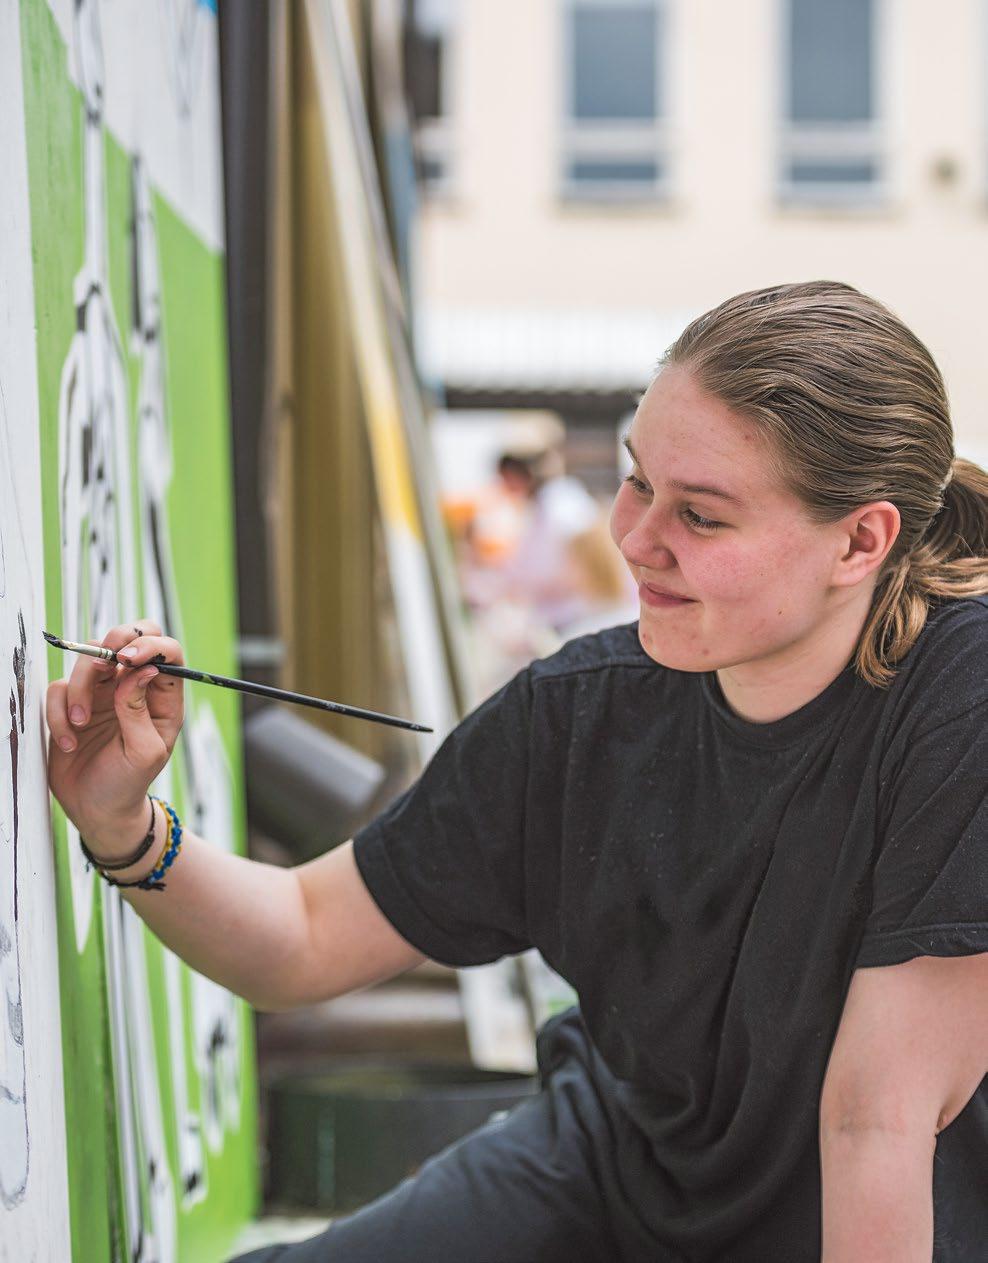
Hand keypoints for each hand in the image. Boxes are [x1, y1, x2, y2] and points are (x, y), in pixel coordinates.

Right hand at [46, 620, 184, 857]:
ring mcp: (102, 692)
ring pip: (88, 660)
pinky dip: (59, 714)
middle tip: (105, 664)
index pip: (167, 652)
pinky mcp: (71, 703)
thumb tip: (140, 671)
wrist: (96, 810)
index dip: (151, 645)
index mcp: (162, 696)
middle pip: (128, 638)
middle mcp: (133, 687)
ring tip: (81, 726)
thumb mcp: (145, 753)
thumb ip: (140, 710)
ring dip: (80, 690)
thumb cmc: (129, 783)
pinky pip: (58, 689)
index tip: (129, 659)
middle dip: (114, 642)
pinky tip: (70, 742)